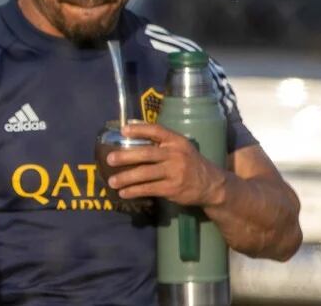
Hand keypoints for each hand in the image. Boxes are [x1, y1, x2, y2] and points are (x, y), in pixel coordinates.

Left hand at [106, 122, 227, 206]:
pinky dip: (134, 191)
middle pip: (147, 154)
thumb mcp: (180, 147)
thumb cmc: (189, 162)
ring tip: (112, 181)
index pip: (156, 131)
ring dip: (126, 178)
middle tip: (109, 160)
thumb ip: (160, 140)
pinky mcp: (173, 188)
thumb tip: (130, 128)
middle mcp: (176, 155)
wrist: (211, 184)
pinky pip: (149, 189)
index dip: (139, 129)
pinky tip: (124, 193)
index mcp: (176, 141)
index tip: (122, 130)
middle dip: (126, 156)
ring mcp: (175, 172)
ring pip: (145, 174)